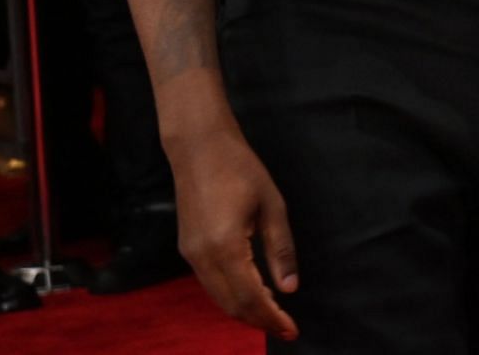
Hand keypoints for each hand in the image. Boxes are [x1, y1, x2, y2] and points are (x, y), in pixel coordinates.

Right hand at [172, 127, 299, 341]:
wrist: (199, 147)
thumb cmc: (241, 169)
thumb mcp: (272, 206)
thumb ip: (280, 249)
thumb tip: (289, 288)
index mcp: (226, 248)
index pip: (251, 297)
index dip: (271, 318)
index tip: (292, 329)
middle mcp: (203, 258)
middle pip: (231, 305)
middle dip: (258, 320)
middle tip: (285, 328)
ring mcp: (191, 255)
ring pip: (218, 298)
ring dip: (244, 311)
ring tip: (271, 315)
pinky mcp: (186, 249)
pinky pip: (210, 284)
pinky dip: (230, 296)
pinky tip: (250, 293)